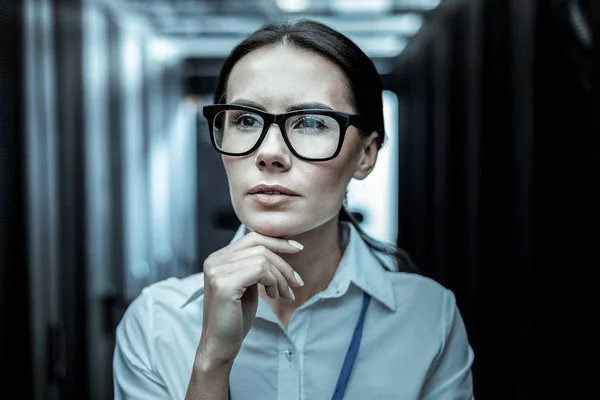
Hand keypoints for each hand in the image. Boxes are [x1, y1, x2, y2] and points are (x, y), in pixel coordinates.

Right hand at [196, 231, 303, 365]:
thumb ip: (256, 265)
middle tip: (296, 282)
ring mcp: (217, 271)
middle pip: (260, 246)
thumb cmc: (235, 317)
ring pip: (263, 259)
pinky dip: (274, 282)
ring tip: (284, 294)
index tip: (297, 249)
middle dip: (284, 264)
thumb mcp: (248, 284)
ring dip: (280, 277)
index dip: (277, 241)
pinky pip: (261, 270)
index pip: (252, 238)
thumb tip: (282, 247)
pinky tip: (273, 297)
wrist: (220, 345)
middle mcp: (214, 261)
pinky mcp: (224, 284)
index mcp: (218, 258)